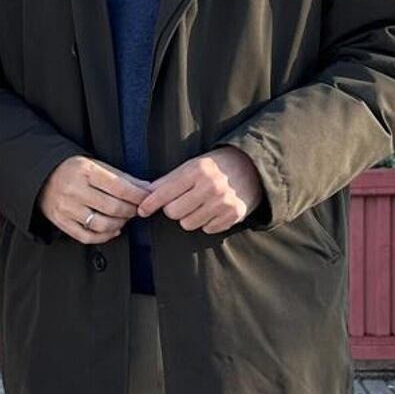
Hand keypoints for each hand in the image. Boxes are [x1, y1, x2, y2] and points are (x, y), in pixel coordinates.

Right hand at [38, 156, 148, 243]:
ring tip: (124, 218)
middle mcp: (74, 190)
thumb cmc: (72, 170)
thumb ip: (120, 176)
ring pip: (101, 224)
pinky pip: (87, 236)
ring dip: (119, 224)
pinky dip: (104, 236)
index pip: (119, 187)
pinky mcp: (61, 222)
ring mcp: (66, 208)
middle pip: (112, 207)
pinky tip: (113, 230)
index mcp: (85, 171)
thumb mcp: (95, 164)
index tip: (147, 198)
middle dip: (131, 211)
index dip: (138, 195)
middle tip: (137, 209)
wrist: (41, 176)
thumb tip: (146, 188)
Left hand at [138, 148, 262, 233]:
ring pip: (188, 224)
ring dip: (189, 218)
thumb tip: (146, 193)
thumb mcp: (193, 164)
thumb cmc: (216, 165)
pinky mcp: (234, 215)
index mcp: (197, 170)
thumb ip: (170, 179)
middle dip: (173, 209)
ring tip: (199, 205)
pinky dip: (206, 223)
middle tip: (182, 201)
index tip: (141, 210)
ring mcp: (223, 202)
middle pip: (173, 213)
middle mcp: (210, 186)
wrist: (253, 167)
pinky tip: (213, 210)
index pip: (165, 192)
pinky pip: (207, 229)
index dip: (149, 203)